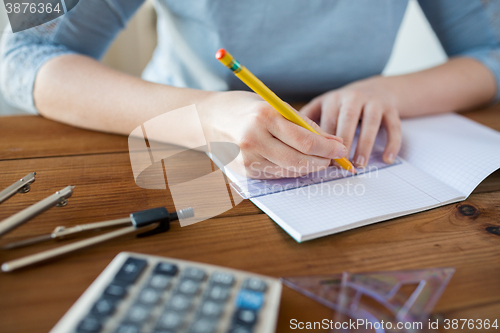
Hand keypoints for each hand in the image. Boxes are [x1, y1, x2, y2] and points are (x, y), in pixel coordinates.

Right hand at [198, 91, 347, 178]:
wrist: (207, 119)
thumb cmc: (244, 107)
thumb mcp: (273, 104)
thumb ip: (300, 122)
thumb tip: (329, 140)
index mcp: (264, 116)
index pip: (305, 140)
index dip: (328, 147)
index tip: (341, 147)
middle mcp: (254, 139)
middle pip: (299, 160)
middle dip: (322, 161)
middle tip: (333, 157)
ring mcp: (247, 158)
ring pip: (289, 170)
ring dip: (309, 167)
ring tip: (319, 159)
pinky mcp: (245, 171)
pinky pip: (276, 174)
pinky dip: (292, 170)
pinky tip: (298, 162)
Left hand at [300, 76, 401, 166]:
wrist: (377, 88)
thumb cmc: (343, 105)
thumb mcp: (324, 106)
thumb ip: (308, 120)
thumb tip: (289, 141)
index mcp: (332, 99)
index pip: (326, 121)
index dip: (323, 141)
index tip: (320, 160)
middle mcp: (353, 98)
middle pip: (348, 120)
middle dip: (343, 143)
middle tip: (339, 164)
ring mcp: (374, 102)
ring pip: (371, 123)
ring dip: (366, 144)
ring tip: (360, 164)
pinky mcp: (391, 108)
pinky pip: (394, 126)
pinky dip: (392, 143)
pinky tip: (387, 159)